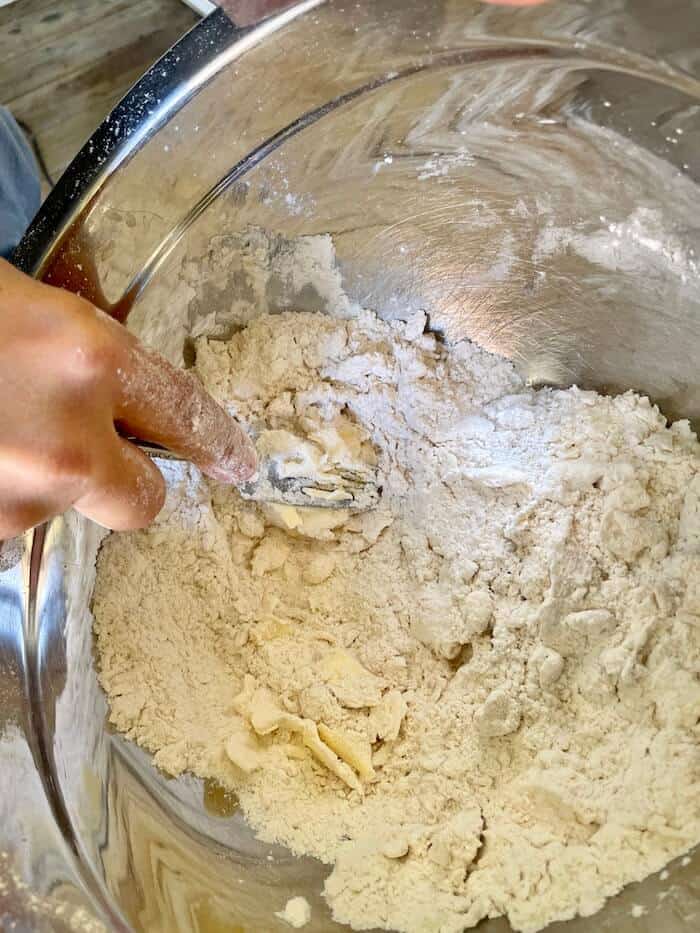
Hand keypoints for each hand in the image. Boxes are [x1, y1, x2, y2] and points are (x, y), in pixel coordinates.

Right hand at [0, 258, 256, 536]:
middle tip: (73, 447)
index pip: (185, 410)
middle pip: (141, 500)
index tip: (236, 464)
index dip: (215, 441)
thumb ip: (86, 351)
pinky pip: (7, 529)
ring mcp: (21, 502)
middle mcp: (68, 444)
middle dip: (120, 479)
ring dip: (37, 480)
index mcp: (88, 357)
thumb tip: (118, 380)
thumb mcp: (24, 303)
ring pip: (59, 506)